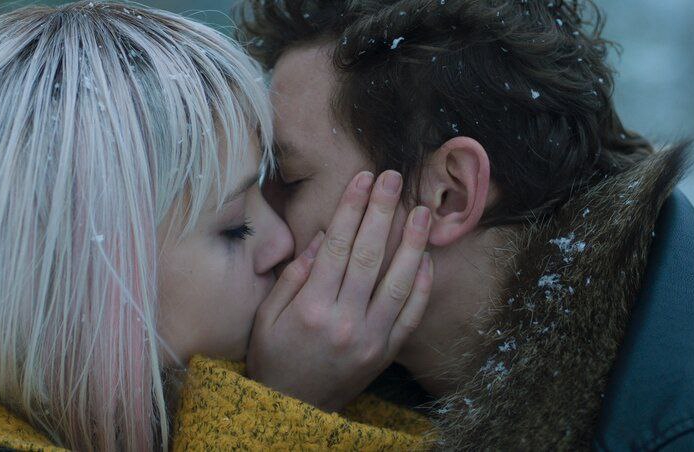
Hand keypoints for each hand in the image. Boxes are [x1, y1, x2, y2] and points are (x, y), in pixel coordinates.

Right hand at [246, 170, 433, 411]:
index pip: (337, 244)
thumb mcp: (267, 316)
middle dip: (382, 211)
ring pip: (398, 282)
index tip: (362, 179)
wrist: (291, 409)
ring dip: (412, 243)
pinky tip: (426, 259)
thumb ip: (293, 276)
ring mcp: (370, 338)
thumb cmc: (273, 358)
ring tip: (421, 212)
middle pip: (369, 254)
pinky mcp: (385, 353)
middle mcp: (344, 320)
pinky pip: (410, 315)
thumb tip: (322, 237)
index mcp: (311, 307)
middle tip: (394, 179)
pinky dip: (422, 286)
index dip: (351, 207)